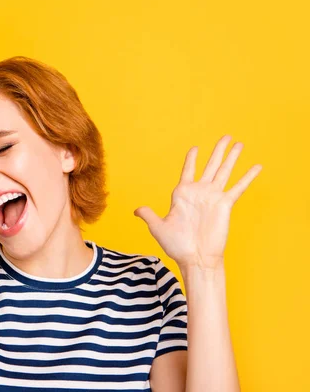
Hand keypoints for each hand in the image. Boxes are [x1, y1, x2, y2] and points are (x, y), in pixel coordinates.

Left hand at [134, 135, 261, 269]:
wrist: (194, 258)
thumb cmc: (177, 245)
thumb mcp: (158, 227)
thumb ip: (149, 215)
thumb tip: (136, 210)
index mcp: (182, 194)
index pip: (188, 171)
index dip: (191, 159)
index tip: (195, 148)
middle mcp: (199, 192)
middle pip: (210, 165)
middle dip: (218, 151)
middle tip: (226, 136)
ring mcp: (213, 197)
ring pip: (224, 171)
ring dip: (232, 157)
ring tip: (239, 143)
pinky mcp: (225, 204)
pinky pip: (238, 187)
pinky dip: (247, 176)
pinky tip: (257, 166)